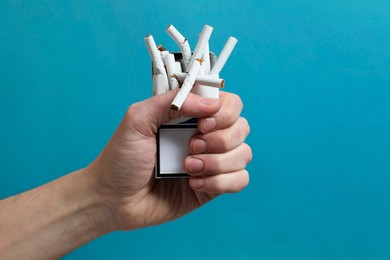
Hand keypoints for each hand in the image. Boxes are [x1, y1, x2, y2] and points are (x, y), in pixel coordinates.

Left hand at [90, 89, 251, 230]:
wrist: (113, 200)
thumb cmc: (121, 158)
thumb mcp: (138, 119)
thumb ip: (172, 102)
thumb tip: (212, 102)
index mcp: (189, 115)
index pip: (228, 102)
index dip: (224, 112)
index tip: (202, 124)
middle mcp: (204, 135)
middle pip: (242, 127)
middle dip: (221, 140)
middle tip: (191, 147)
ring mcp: (211, 161)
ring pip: (243, 154)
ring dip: (218, 163)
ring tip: (187, 169)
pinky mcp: (212, 186)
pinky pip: (240, 180)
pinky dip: (220, 182)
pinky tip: (194, 184)